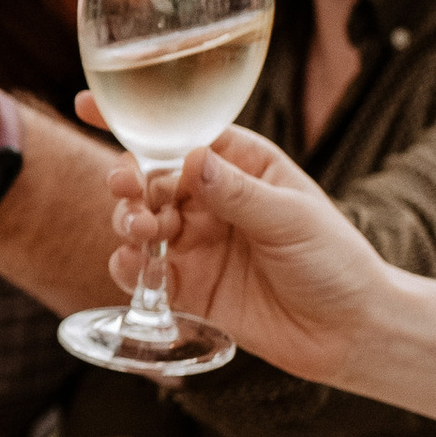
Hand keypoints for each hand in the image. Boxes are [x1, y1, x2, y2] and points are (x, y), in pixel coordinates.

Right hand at [90, 119, 385, 384]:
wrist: (348, 332)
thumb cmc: (335, 261)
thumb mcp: (291, 219)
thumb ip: (237, 193)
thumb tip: (192, 157)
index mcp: (241, 165)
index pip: (181, 133)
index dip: (134, 119)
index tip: (87, 104)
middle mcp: (212, 200)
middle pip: (151, 177)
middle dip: (128, 178)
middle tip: (125, 186)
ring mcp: (197, 244)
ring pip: (141, 222)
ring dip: (129, 221)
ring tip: (142, 232)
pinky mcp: (188, 288)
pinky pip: (144, 272)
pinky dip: (131, 267)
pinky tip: (134, 265)